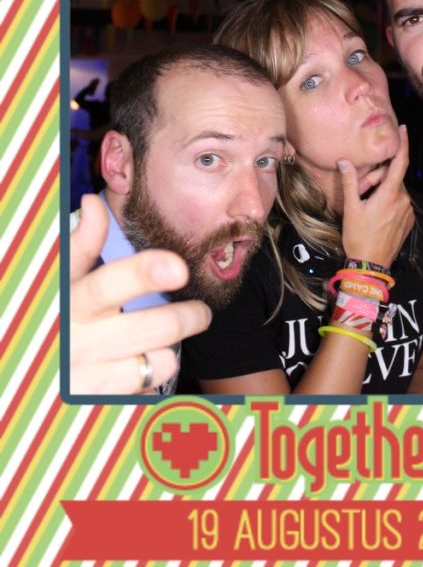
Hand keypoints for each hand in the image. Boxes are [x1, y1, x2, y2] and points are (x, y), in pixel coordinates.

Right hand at [70, 193, 210, 395]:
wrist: (39, 376)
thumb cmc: (56, 317)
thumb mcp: (62, 282)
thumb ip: (79, 245)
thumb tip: (94, 203)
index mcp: (72, 303)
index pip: (108, 285)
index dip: (143, 273)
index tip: (178, 267)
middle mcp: (81, 341)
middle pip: (154, 327)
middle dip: (188, 315)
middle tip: (199, 310)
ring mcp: (92, 376)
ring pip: (159, 358)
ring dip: (171, 344)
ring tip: (168, 333)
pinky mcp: (102, 402)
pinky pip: (150, 384)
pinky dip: (155, 368)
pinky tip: (143, 358)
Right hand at [339, 125, 414, 268]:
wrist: (371, 266)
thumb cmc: (359, 236)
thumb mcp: (351, 208)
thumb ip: (350, 181)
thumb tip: (344, 161)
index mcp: (391, 194)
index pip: (401, 162)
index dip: (403, 143)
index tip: (403, 129)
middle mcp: (404, 200)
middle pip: (392, 178)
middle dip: (375, 179)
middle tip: (359, 192)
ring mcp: (408, 212)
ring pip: (395, 191)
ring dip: (381, 191)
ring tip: (365, 205)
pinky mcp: (409, 222)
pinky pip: (399, 203)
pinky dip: (388, 202)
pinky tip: (375, 214)